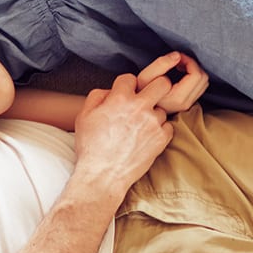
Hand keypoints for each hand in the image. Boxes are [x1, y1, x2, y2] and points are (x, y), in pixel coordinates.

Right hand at [72, 73, 174, 191]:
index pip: (130, 78)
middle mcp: (139, 107)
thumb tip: (110, 91)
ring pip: (163, 108)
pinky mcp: (161, 138)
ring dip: (154, 114)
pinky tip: (147, 137)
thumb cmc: (91, 147)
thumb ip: (97, 96)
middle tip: (149, 96)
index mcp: (119, 98)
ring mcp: (153, 123)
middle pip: (162, 83)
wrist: (103, 175)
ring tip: (141, 126)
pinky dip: (160, 130)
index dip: (126, 86)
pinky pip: (168, 126)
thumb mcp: (84, 116)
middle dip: (156, 87)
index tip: (126, 94)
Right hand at [135, 50, 209, 113]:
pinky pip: (199, 87)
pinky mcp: (187, 104)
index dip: (189, 61)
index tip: (177, 57)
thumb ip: (161, 64)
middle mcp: (186, 103)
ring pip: (203, 83)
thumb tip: (178, 56)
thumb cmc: (139, 93)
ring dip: (194, 70)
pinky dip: (193, 77)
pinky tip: (180, 74)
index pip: (196, 74)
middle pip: (203, 78)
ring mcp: (188, 105)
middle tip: (178, 60)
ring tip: (178, 66)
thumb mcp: (145, 77)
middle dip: (192, 64)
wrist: (138, 111)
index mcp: (178, 97)